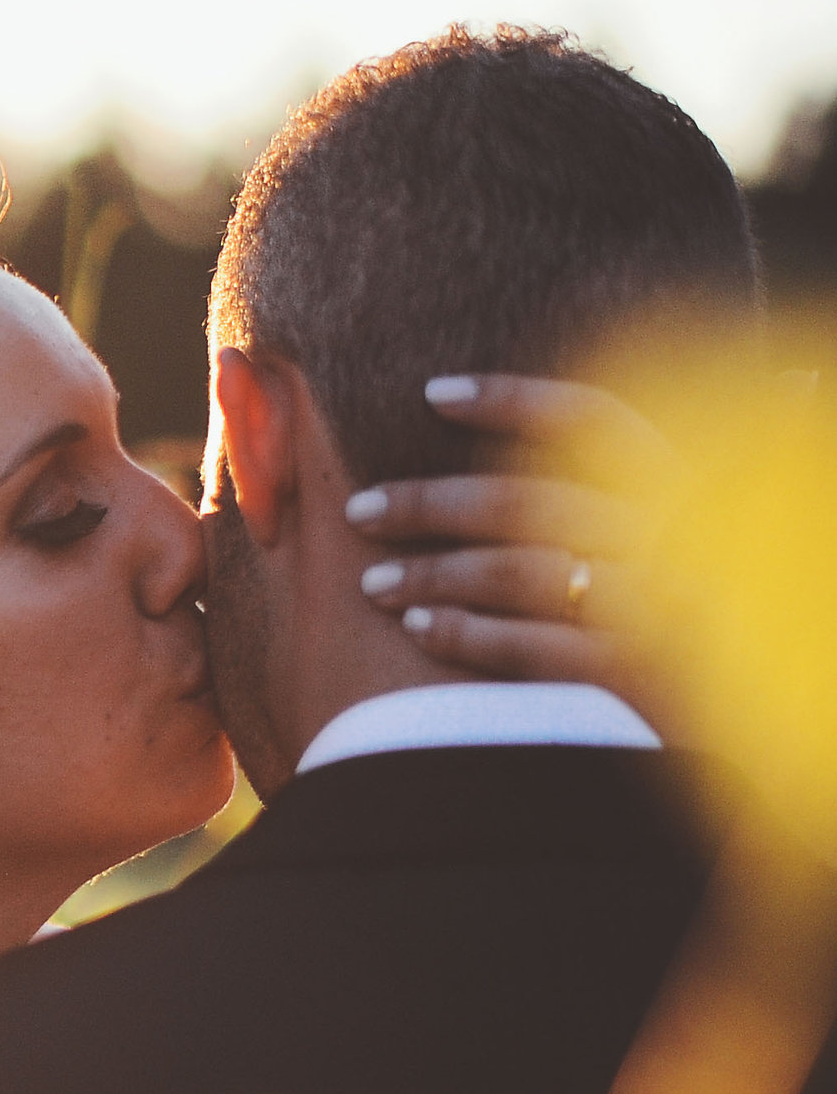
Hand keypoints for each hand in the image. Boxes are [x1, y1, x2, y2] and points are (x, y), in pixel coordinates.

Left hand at [344, 373, 669, 690]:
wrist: (734, 699)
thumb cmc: (659, 605)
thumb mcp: (646, 535)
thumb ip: (580, 495)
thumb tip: (466, 427)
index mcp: (678, 485)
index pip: (593, 418)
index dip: (512, 399)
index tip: (431, 394)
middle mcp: (671, 535)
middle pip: (529, 500)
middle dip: (431, 503)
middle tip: (360, 512)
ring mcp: (657, 604)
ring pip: (522, 572)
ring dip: (434, 574)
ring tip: (374, 583)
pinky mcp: (637, 672)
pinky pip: (535, 645)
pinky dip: (469, 635)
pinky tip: (420, 629)